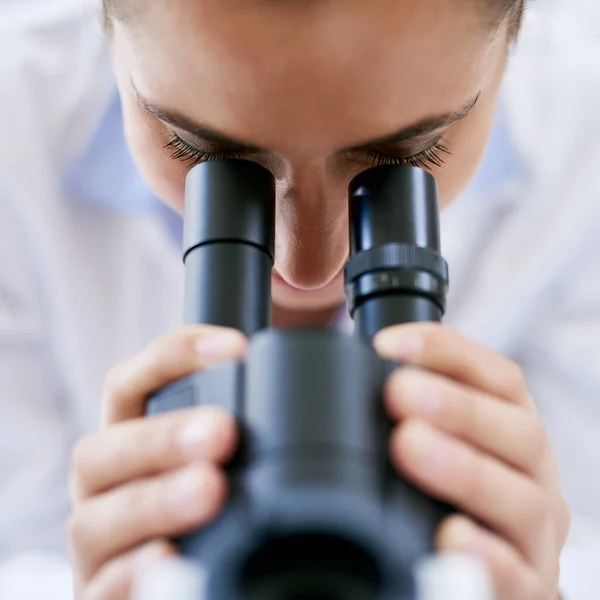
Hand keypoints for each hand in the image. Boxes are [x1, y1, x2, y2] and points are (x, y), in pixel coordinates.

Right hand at [68, 325, 245, 599]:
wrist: (185, 589)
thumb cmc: (208, 521)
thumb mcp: (224, 466)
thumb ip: (248, 436)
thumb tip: (327, 403)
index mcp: (132, 446)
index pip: (131, 385)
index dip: (175, 355)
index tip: (236, 347)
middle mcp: (105, 490)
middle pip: (102, 448)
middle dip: (162, 434)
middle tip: (222, 431)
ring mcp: (98, 547)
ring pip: (95, 518)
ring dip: (155, 499)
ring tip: (209, 489)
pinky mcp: (101, 597)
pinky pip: (103, 589)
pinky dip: (136, 572)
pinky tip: (171, 558)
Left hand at [374, 323, 569, 599]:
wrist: (486, 574)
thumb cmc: (454, 497)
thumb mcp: (442, 442)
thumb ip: (412, 412)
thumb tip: (353, 371)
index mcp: (511, 430)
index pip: (497, 378)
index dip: (445, 352)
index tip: (387, 345)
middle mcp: (533, 475)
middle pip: (518, 431)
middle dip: (457, 407)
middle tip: (399, 391)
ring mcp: (535, 534)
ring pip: (522, 499)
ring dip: (465, 469)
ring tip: (410, 447)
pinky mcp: (530, 589)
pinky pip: (520, 577)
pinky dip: (487, 556)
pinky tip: (450, 535)